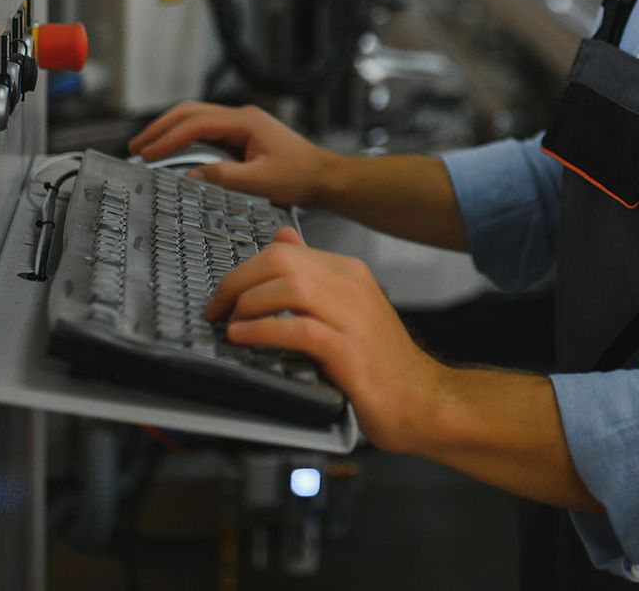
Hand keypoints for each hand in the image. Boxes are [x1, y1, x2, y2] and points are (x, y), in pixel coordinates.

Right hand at [128, 101, 336, 207]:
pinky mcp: (242, 135)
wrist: (325, 178)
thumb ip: (225, 177)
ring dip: (170, 130)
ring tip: (146, 147)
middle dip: (161, 128)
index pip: (197, 123)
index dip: (169, 138)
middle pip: (191, 112)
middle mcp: (241, 117)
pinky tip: (172, 149)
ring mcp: (241, 124)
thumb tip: (190, 176)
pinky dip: (184, 137)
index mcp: (245, 121)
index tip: (147, 154)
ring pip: (196, 118)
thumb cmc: (300, 177)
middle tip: (136, 146)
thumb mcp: (261, 181)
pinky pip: (206, 130)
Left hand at [204, 228, 447, 451]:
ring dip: (248, 304)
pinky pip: (299, 328)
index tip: (223, 296)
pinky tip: (244, 338)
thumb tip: (281, 238)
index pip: (284, 252)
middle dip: (237, 282)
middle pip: (281, 262)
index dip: (243, 270)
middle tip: (216, 309)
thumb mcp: (346, 309)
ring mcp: (352, 316)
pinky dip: (264, 330)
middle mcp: (352, 286)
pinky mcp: (348, 350)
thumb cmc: (380, 362)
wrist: (422, 400)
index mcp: (349, 272)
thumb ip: (313, 276)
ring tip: (230, 324)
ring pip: (288, 287)